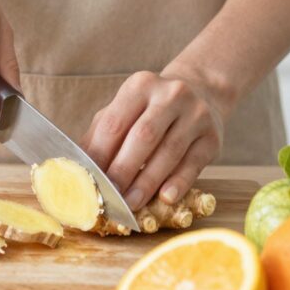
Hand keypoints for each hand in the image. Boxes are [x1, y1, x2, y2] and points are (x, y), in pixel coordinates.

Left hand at [81, 69, 229, 210]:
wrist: (201, 94)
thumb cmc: (150, 110)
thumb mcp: (124, 110)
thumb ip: (101, 135)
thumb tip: (76, 167)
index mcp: (139, 86)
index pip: (114, 123)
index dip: (100, 154)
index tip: (89, 180)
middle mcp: (170, 95)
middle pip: (142, 137)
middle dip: (123, 170)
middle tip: (110, 197)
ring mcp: (195, 114)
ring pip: (168, 152)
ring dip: (147, 182)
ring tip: (131, 203)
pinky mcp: (212, 137)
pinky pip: (193, 163)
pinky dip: (178, 183)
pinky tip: (165, 198)